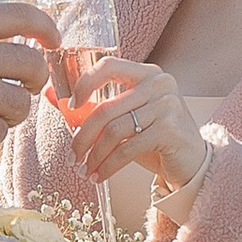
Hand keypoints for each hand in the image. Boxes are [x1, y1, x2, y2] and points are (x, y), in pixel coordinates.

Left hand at [66, 55, 209, 192]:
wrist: (190, 163)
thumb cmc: (154, 138)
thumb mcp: (124, 119)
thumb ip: (91, 106)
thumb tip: (50, 94)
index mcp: (146, 74)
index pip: (108, 66)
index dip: (84, 84)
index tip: (71, 106)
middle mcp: (159, 84)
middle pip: (106, 108)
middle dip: (83, 137)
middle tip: (72, 157)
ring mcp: (167, 106)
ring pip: (114, 131)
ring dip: (94, 156)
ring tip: (85, 170)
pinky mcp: (170, 130)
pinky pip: (127, 148)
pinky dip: (109, 166)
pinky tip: (100, 175)